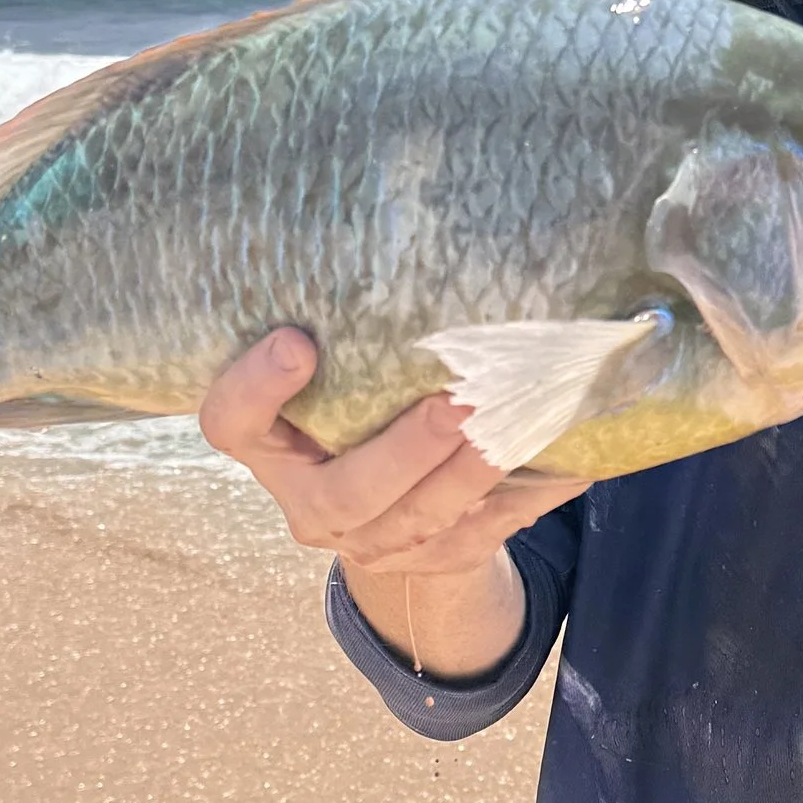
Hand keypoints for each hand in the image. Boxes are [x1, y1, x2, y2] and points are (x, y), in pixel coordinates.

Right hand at [199, 332, 586, 677]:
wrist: (392, 508)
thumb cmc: (352, 410)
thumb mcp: (328, 375)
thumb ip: (341, 335)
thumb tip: (403, 243)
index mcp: (266, 448)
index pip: (232, 423)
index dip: (257, 389)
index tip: (298, 342)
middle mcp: (309, 506)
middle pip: (346, 494)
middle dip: (405, 452)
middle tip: (453, 403)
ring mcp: (372, 544)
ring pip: (420, 522)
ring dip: (472, 475)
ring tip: (514, 428)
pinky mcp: (437, 560)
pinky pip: (488, 533)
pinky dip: (532, 493)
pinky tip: (570, 457)